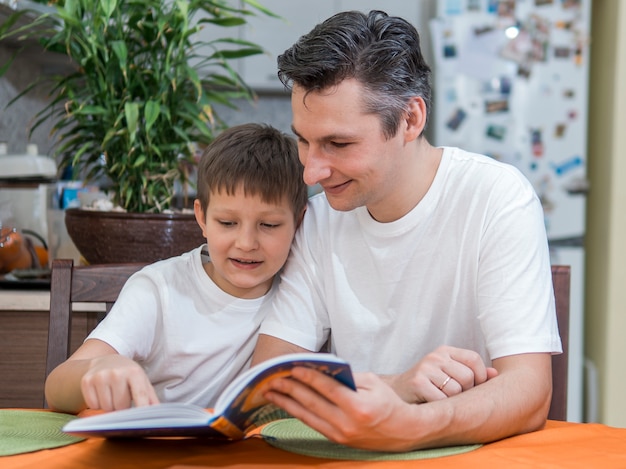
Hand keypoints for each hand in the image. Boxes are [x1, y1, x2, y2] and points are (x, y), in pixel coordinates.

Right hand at [80, 354, 159, 410]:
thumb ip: (151, 398)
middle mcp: (117, 373)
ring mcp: (100, 376)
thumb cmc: (128, 375)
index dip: (142, 410)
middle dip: (122, 408)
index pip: (140, 396)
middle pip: (121, 406)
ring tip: (112, 395)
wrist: (105, 362)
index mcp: (134, 372)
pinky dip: (97, 405)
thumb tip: (157, 414)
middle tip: (122, 399)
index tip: (143, 421)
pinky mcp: (87, 381)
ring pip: (106, 408)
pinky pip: (93, 405)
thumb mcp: (142, 381)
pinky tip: (101, 394)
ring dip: (110, 407)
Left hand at [264, 368, 425, 451]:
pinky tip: (286, 404)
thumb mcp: (373, 382)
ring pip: (307, 416)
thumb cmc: (387, 402)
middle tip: (273, 378)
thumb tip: (322, 369)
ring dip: (287, 403)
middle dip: (290, 389)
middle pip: (312, 403)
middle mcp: (347, 423)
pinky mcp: (337, 440)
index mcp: (358, 406)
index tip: (293, 368)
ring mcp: (341, 434)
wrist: (402, 431)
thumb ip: (347, 376)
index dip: (309, 377)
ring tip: (271, 392)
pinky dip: (297, 413)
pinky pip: (312, 424)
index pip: (327, 389)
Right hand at [385, 345, 497, 402]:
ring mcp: (425, 368)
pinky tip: (431, 404)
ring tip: (440, 399)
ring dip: (452, 401)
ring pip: (456, 390)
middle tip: (452, 396)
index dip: (479, 376)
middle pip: (468, 377)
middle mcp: (435, 356)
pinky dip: (441, 407)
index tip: (472, 387)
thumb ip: (473, 374)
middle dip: (465, 392)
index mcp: (445, 351)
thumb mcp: (449, 374)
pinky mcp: (418, 382)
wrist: (396, 392)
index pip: (474, 359)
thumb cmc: (428, 386)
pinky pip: (443, 400)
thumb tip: (495, 374)